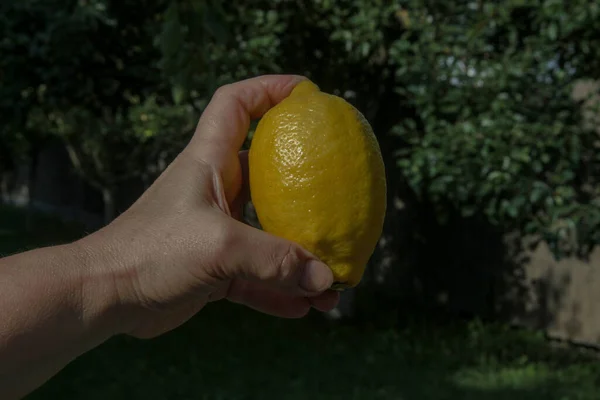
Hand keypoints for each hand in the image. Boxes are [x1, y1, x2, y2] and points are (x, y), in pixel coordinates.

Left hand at [81, 75, 339, 338]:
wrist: (105, 296)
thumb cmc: (152, 251)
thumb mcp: (218, 247)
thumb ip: (274, 261)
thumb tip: (326, 277)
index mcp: (210, 161)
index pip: (236, 105)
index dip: (269, 89)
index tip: (307, 94)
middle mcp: (216, 190)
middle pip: (268, 173)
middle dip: (303, 184)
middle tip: (338, 195)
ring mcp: (216, 230)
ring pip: (268, 234)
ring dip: (299, 255)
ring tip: (331, 280)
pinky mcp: (213, 267)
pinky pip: (256, 275)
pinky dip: (279, 289)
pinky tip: (305, 307)